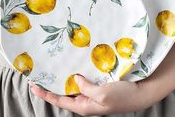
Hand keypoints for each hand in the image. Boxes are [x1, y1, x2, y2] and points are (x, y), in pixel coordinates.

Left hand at [29, 75, 154, 115]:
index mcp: (84, 106)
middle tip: (40, 75)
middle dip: (51, 85)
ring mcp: (91, 94)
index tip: (33, 85)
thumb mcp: (102, 94)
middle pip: (64, 93)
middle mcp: (85, 101)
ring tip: (52, 70)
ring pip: (72, 87)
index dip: (46, 93)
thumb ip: (86, 88)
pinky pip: (82, 81)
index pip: (60, 100)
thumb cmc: (123, 96)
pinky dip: (74, 76)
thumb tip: (75, 79)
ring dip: (62, 79)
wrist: (140, 93)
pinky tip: (72, 68)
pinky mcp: (97, 86)